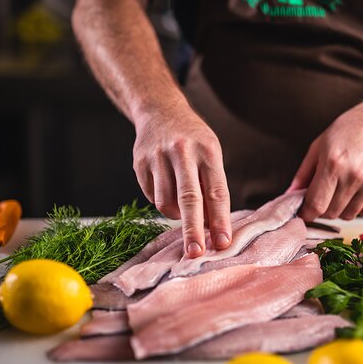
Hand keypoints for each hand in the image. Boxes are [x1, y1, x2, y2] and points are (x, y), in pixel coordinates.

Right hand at [132, 106, 231, 257]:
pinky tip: (167, 187)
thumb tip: (211, 228)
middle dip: (193, 230)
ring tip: (183, 207)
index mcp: (207, 150)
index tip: (223, 243)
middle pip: (189, 198)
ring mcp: (158, 157)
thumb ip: (212, 187)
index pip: (216, 191)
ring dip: (177, 215)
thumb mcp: (211, 154)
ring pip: (166, 202)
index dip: (220, 220)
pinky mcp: (139, 163)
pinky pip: (152, 197)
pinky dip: (162, 202)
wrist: (160, 110)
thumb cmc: (193, 139)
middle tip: (196, 253)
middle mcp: (182, 152)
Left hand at [287, 98, 362, 220]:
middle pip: (331, 213)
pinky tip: (358, 187)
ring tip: (342, 187)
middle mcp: (354, 176)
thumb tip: (290, 196)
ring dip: (341, 208)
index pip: (316, 205)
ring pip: (348, 215)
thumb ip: (303, 174)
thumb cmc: (350, 130)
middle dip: (323, 208)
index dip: (307, 212)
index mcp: (333, 163)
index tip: (305, 211)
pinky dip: (358, 205)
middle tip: (324, 194)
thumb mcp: (319, 145)